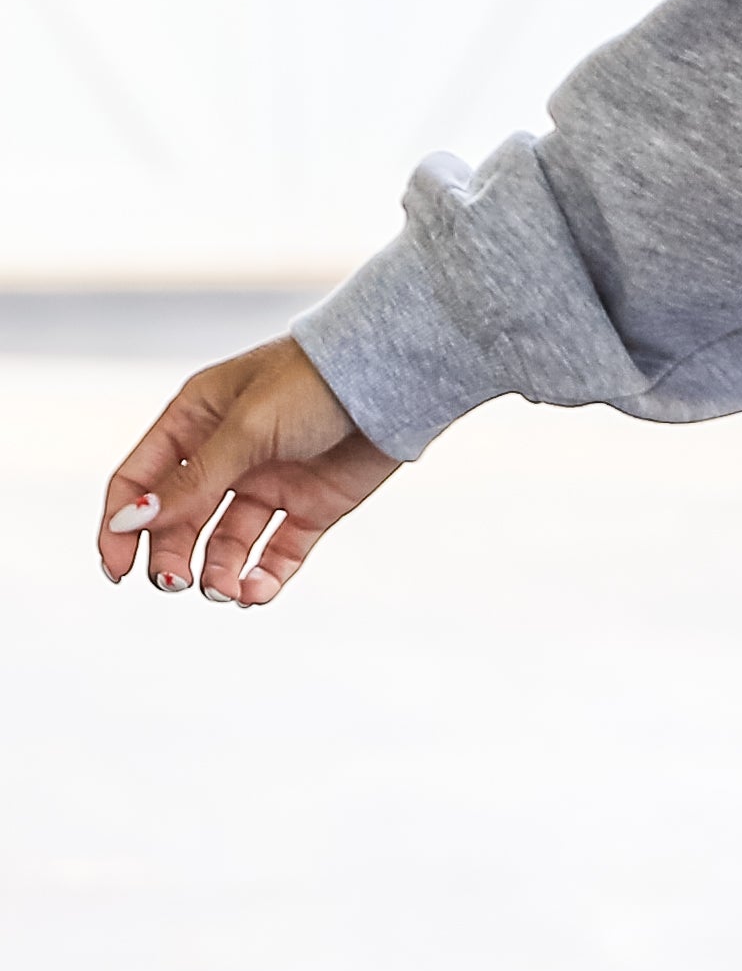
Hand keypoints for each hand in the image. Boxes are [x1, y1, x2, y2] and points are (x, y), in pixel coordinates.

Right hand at [98, 340, 399, 605]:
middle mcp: (227, 455)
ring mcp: (269, 483)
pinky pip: (276, 553)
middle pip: (179, 520)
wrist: (394, 377)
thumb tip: (130, 520)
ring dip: (216, 573)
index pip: (139, 480)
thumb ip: (192, 480)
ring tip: (224, 590)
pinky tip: (255, 593)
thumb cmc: (313, 383)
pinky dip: (262, 579)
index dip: (121, 525)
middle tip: (177, 581)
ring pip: (225, 544)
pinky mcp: (311, 506)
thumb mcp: (245, 429)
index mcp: (196, 420)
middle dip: (172, 556)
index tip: (118, 569)